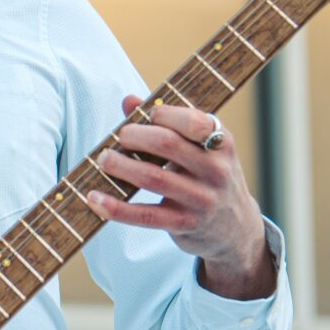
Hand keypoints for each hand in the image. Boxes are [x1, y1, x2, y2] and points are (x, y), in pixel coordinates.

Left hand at [84, 95, 274, 299]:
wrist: (235, 228)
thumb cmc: (208, 176)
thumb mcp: (202, 148)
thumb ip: (169, 122)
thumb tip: (129, 101)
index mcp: (221, 143)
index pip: (193, 121)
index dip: (163, 114)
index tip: (146, 116)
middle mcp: (215, 170)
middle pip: (167, 144)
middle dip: (135, 136)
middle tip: (119, 137)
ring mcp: (201, 199)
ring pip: (152, 177)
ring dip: (120, 166)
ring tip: (104, 160)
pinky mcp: (184, 224)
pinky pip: (144, 215)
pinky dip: (115, 207)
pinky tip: (95, 198)